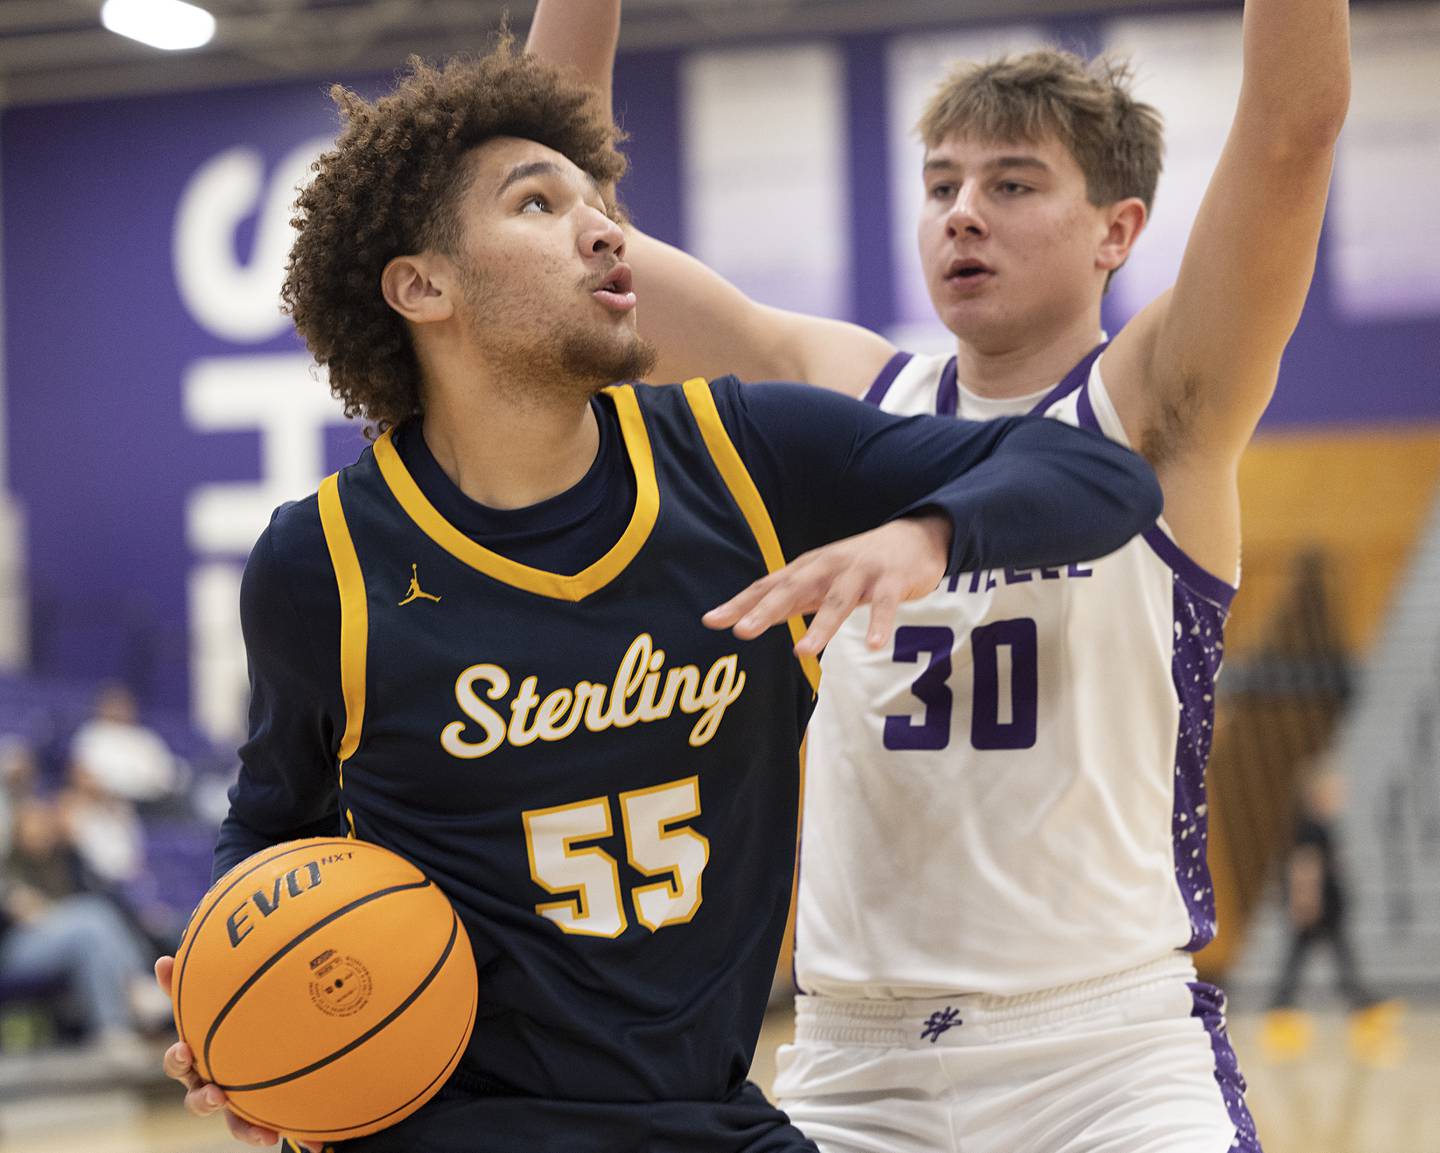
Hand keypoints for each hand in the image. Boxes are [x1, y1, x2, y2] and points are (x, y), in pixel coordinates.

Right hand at [155, 956, 322, 1150]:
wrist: (272, 1055)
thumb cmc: (237, 1021)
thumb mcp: (222, 999)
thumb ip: (200, 981)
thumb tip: (165, 959)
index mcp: (199, 1058)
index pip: (180, 1060)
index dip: (179, 1058)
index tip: (186, 1049)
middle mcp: (211, 1084)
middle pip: (198, 1099)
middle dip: (204, 1099)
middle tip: (218, 1094)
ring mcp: (235, 1104)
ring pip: (234, 1123)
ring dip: (245, 1129)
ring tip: (263, 1134)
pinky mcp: (261, 1116)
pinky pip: (271, 1128)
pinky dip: (288, 1136)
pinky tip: (312, 1145)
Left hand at [704, 515, 949, 654]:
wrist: (915, 538)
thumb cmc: (860, 565)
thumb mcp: (821, 580)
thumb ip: (790, 600)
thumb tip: (748, 619)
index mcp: (808, 569)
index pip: (767, 587)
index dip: (739, 603)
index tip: (711, 620)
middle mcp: (829, 567)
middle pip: (794, 589)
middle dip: (767, 610)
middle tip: (743, 631)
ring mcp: (861, 573)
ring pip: (837, 600)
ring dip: (820, 626)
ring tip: (802, 651)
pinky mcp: (892, 581)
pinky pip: (885, 605)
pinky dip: (879, 623)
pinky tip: (873, 644)